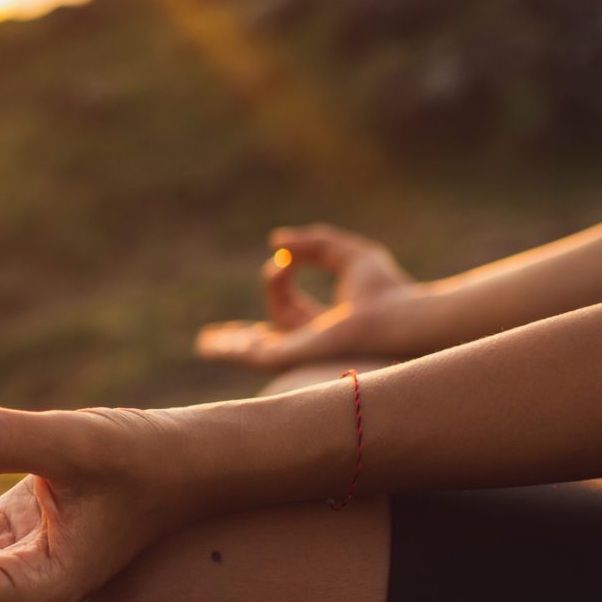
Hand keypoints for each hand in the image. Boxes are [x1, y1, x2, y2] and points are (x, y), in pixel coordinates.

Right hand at [196, 223, 423, 369]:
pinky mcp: (289, 358)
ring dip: (228, 348)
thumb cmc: (386, 290)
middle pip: (267, 340)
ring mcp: (298, 354)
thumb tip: (278, 242)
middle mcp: (309, 343)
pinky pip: (251, 355)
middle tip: (214, 338)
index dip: (281, 273)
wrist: (396, 316)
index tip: (286, 255)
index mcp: (325, 325)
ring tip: (204, 344)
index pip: (288, 302)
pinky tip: (208, 344)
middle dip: (241, 338)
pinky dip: (230, 348)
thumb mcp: (348, 255)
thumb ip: (315, 243)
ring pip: (254, 352)